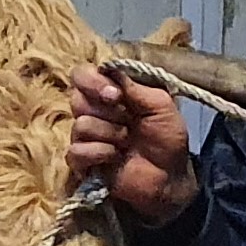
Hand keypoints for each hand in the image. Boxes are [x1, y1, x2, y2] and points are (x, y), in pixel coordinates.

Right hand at [69, 65, 199, 226]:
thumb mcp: (161, 105)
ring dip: (110, 133)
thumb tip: (110, 69)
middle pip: (76, 98)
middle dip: (106, 110)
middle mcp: (94, 111)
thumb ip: (135, 86)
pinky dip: (99, 152)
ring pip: (80, 124)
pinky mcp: (82, 161)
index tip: (115, 94)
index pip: (83, 75)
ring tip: (126, 142)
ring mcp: (86, 137)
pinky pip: (76, 150)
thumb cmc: (167, 138)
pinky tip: (115, 157)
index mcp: (110, 93)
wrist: (169, 176)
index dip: (93, 82)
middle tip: (127, 119)